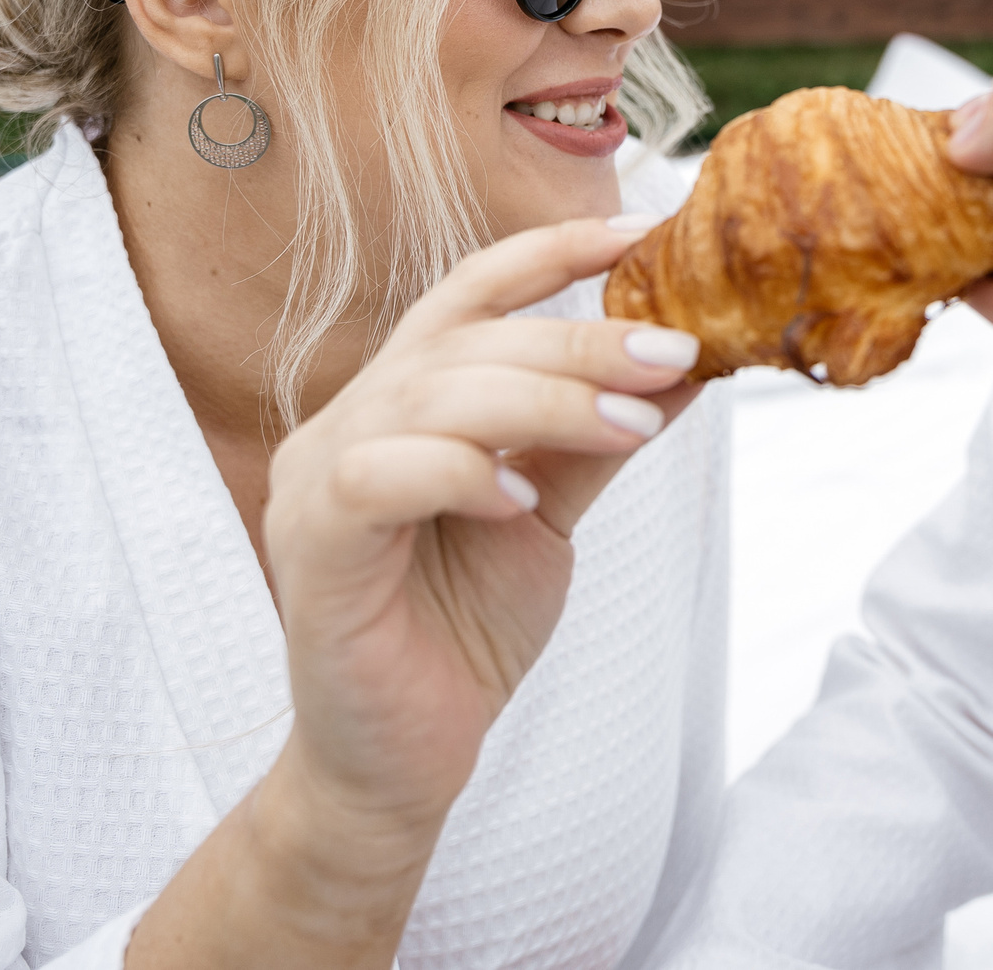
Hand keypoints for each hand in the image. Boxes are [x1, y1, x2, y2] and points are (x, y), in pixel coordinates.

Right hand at [261, 216, 703, 840]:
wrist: (405, 762)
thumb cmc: (461, 631)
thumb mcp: (548, 515)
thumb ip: (595, 438)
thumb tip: (682, 363)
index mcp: (399, 400)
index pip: (470, 292)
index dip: (551, 252)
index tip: (644, 231)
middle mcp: (348, 420)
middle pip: (466, 341)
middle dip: (580, 340)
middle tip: (674, 354)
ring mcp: (318, 477)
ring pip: (430, 395)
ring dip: (544, 401)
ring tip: (630, 427)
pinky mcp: (310, 543)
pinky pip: (380, 475)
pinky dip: (459, 473)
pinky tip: (521, 501)